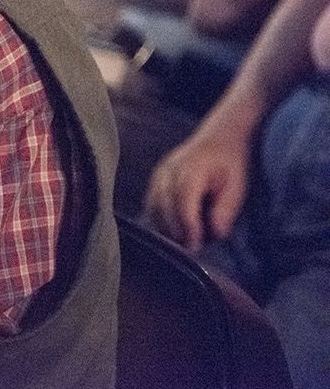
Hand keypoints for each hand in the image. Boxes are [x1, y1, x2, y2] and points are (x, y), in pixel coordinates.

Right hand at [143, 112, 254, 250]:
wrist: (219, 139)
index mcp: (192, 169)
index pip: (183, 201)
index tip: (196, 244)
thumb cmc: (231, 164)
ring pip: (153, 205)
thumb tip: (215, 233)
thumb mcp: (237, 187)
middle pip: (164, 204)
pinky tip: (172, 229)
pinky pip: (151, 202)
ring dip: (165, 226)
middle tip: (191, 248)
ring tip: (183, 240)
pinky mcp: (155, 178)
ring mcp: (159, 172)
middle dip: (176, 230)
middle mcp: (170, 169)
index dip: (187, 225)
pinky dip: (159, 218)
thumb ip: (225, 210)